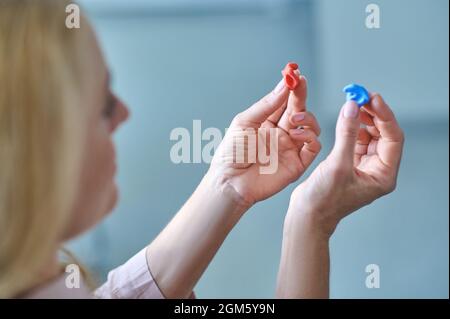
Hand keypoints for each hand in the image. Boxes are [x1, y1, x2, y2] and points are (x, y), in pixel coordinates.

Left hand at [210, 75, 320, 206]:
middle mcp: (281, 134)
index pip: (284, 101)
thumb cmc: (232, 153)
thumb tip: (284, 85)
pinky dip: (310, 137)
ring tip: (293, 118)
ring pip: (311, 127)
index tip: (295, 73)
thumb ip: (267, 105)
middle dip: (301, 95)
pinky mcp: (297, 163)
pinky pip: (313, 147)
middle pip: (299, 110)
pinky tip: (295, 134)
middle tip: (301, 83)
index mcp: (267, 123)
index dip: (291, 88)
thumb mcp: (245, 122)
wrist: (230, 182)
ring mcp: (290, 148)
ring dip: (307, 117)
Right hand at [288, 93, 403, 235]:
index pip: (392, 139)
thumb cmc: (323, 200)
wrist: (307, 215)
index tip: (373, 98)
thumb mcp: (337, 165)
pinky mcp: (349, 164)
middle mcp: (377, 170)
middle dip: (373, 114)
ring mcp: (363, 167)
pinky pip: (356, 140)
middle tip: (361, 96)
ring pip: (370, 135)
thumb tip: (352, 107)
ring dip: (362, 119)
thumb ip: (346, 134)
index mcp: (383, 175)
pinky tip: (346, 118)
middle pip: (383, 135)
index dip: (384, 116)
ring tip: (353, 104)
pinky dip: (352, 127)